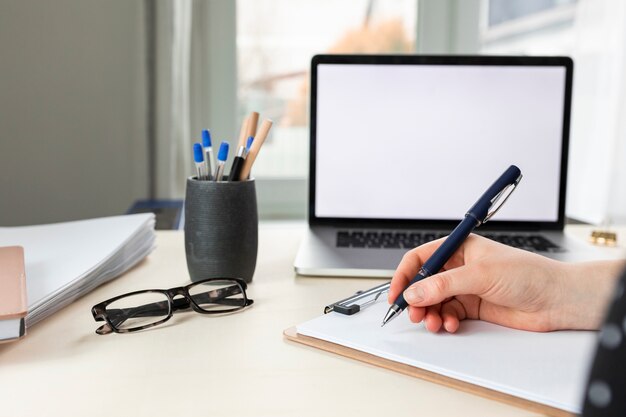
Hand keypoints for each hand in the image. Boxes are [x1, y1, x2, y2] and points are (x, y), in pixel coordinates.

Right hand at [388, 234, 622, 332]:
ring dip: (430, 313)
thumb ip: (444, 284)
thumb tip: (415, 292)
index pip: (421, 259)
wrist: (556, 299)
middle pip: (424, 283)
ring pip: (434, 301)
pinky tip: (452, 324)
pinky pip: (448, 314)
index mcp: (459, 248)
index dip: (405, 275)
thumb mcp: (480, 275)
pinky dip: (445, 321)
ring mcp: (465, 288)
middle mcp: (459, 267)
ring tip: (434, 323)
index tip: (396, 293)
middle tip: (414, 314)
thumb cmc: (527, 274)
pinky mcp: (473, 307)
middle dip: (416, 299)